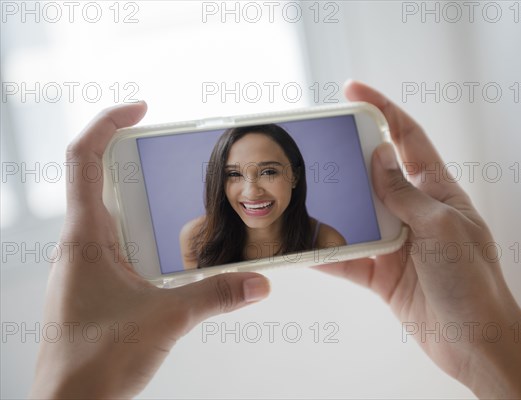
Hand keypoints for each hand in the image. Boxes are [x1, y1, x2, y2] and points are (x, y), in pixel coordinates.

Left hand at [30, 102, 270, 398]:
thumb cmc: (92, 363)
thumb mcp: (165, 319)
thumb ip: (217, 294)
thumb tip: (258, 281)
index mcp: (86, 236)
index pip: (84, 158)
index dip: (108, 124)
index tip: (140, 109)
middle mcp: (81, 244)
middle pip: (96, 178)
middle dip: (130, 156)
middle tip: (165, 148)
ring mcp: (86, 266)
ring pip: (109, 213)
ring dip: (138, 197)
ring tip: (173, 193)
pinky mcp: (96, 286)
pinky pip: (117, 243)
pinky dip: (142, 233)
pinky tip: (169, 249)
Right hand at [318, 81, 520, 398]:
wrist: (475, 342)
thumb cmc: (472, 282)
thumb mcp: (440, 228)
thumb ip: (405, 194)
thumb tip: (380, 155)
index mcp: (437, 191)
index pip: (408, 139)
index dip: (383, 111)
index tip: (353, 93)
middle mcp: (414, 212)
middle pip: (374, 175)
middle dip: (347, 160)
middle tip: (317, 147)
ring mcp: (397, 243)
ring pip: (357, 216)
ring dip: (334, 208)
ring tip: (304, 195)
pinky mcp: (383, 273)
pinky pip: (349, 258)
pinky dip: (329, 255)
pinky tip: (306, 249)